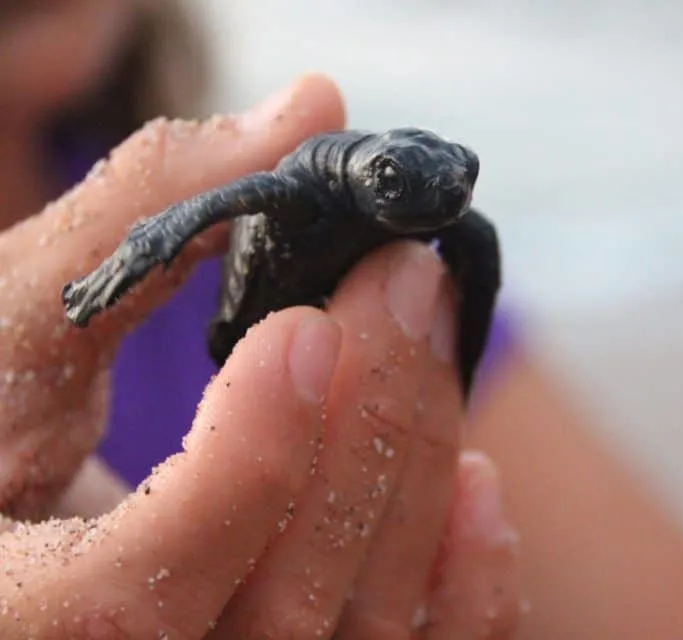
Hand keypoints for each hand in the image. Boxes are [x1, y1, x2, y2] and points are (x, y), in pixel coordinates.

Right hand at [0, 73, 522, 638]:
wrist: (14, 531)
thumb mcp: (6, 333)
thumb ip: (131, 221)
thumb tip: (306, 110)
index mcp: (20, 622)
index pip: (133, 594)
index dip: (241, 468)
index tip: (303, 328)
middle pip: (283, 602)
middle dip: (365, 421)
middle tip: (404, 276)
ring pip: (360, 626)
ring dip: (416, 463)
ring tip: (426, 322)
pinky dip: (470, 590)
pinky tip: (479, 479)